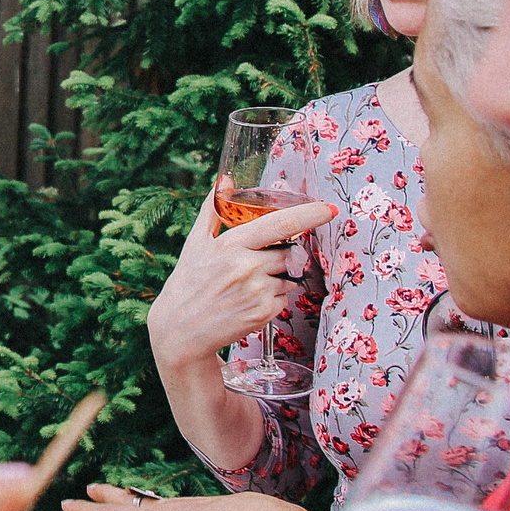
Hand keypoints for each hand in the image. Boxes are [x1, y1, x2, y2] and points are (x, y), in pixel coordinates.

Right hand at [147, 191, 335, 366]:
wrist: (180, 330)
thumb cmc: (188, 283)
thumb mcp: (196, 243)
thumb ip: (212, 210)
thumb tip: (225, 180)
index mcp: (231, 245)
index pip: (280, 225)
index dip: (309, 215)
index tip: (329, 209)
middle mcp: (246, 267)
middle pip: (289, 254)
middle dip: (281, 256)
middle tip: (256, 265)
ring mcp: (257, 292)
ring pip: (288, 278)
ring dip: (277, 279)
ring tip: (247, 287)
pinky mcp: (263, 313)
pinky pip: (284, 299)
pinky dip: (272, 299)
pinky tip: (248, 302)